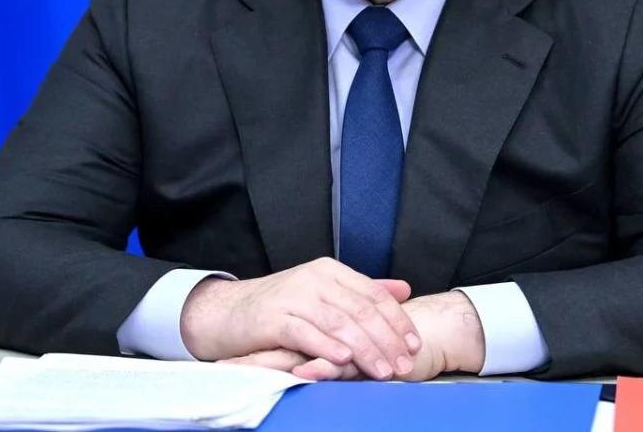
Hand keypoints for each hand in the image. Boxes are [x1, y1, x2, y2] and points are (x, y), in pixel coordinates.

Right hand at [222, 291, 485, 381]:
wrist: (228, 313)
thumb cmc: (281, 307)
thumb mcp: (323, 292)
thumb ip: (363, 291)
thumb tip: (404, 289)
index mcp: (330, 271)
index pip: (373, 294)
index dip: (397, 320)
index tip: (414, 344)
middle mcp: (314, 279)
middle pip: (360, 309)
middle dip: (386, 340)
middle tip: (403, 365)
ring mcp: (294, 297)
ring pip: (338, 322)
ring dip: (364, 349)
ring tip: (382, 370)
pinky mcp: (274, 318)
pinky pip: (306, 332)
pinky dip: (326, 346)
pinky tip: (343, 360)